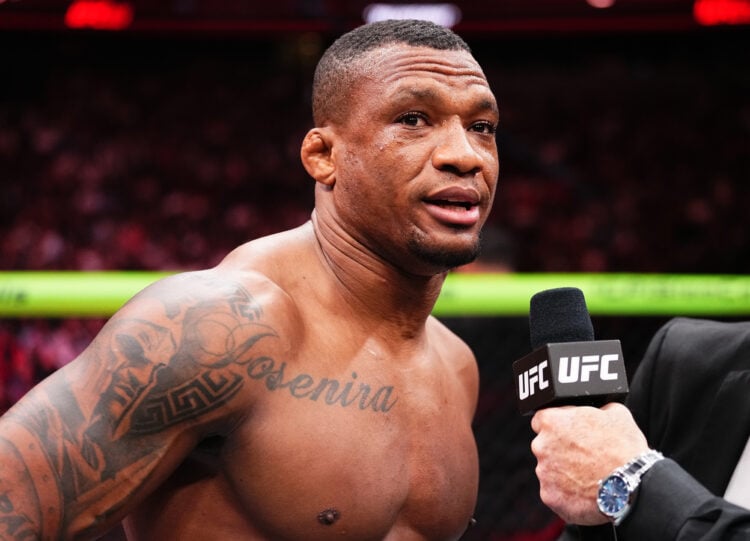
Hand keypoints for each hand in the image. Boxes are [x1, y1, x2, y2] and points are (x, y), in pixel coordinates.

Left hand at [530, 402, 649, 524]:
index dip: (558, 426)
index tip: (569, 433)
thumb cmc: (623, 449)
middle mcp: (541, 446)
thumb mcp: (615, 413)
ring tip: (587, 475)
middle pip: (544, 445)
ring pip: (549, 469)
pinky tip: (584, 490)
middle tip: (582, 456)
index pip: (542, 420)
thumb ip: (595, 409)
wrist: (632, 486)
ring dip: (562, 471)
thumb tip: (596, 410)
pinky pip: (554, 491)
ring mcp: (544, 473)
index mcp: (551, 421)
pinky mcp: (550, 496)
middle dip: (559, 449)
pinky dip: (566, 492)